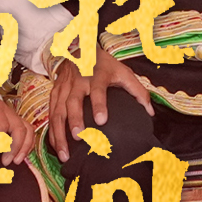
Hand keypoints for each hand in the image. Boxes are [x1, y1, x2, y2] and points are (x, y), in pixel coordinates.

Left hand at [0, 93, 30, 164]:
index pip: (2, 125)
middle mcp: (8, 112)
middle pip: (19, 128)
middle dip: (15, 147)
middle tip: (7, 161)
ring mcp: (14, 116)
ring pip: (27, 130)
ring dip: (25, 146)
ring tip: (17, 161)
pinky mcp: (15, 121)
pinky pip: (28, 131)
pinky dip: (27, 144)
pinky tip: (21, 155)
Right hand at [48, 48, 150, 162]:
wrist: (80, 48)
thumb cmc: (104, 65)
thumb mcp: (124, 72)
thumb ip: (138, 91)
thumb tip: (150, 112)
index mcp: (97, 74)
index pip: (98, 89)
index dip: (99, 104)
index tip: (101, 120)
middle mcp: (78, 81)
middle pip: (73, 101)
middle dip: (74, 120)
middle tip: (78, 138)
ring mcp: (64, 87)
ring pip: (58, 110)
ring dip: (59, 132)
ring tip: (64, 153)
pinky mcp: (55, 93)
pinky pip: (51, 113)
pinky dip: (51, 131)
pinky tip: (55, 146)